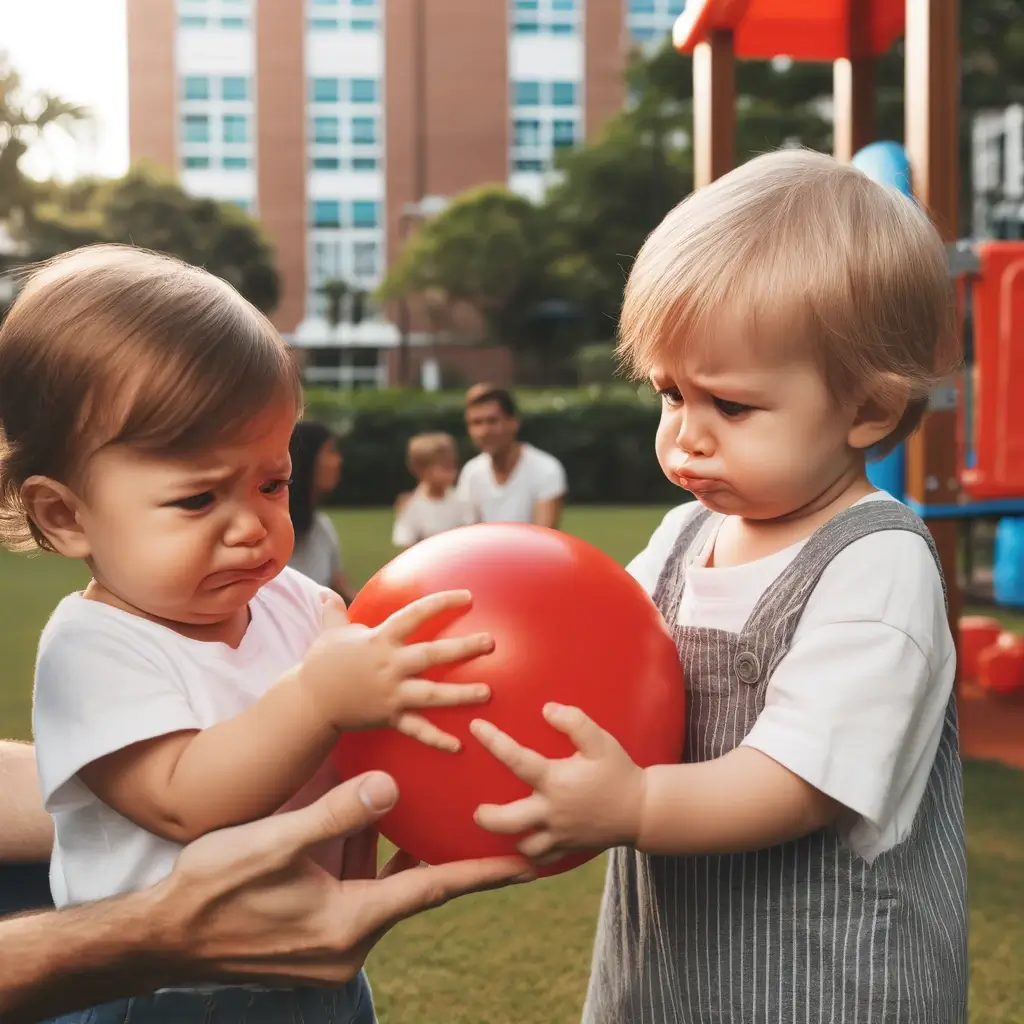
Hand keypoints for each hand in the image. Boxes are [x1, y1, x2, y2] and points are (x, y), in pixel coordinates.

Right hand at [163, 771, 534, 987]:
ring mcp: (331, 943)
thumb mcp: (277, 844)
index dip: (482, 874)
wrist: (162, 938)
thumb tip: (390, 787)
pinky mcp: (314, 937)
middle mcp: (349, 942)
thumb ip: (337, 815)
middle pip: (415, 892)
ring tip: (446, 822)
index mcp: (349, 925)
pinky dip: (370, 863)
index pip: (432, 892)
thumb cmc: (215, 890)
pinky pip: (357, 893)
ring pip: (384, 889)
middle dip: (452, 862)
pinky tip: (378, 829)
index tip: (527, 864)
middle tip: (495, 835)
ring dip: (404, 857)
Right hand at [300, 592, 493, 750]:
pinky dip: (436, 739)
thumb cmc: (322, 664)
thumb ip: (335, 611)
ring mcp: (390, 693)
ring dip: (461, 694)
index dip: (442, 603)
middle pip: (431, 655)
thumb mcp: (329, 632)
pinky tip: (458, 745)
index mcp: (380, 640)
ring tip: (488, 692)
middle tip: (491, 642)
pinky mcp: (389, 717)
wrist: (309, 702)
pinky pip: (416, 730)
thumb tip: (326, 591)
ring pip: (431, 694)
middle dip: (463, 648)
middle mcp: (389, 665)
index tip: (468, 596)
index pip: (415, 615)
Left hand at [469, 704, 646, 863]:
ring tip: (502, 827)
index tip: (475, 727)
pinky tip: (524, 846)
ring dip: (509, 838)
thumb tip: (547, 710)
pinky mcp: (568, 848)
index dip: (493, 741)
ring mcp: (559, 834)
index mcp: (556, 781)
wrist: (642, 810)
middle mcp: (552, 811)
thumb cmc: (619, 772)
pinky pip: (542, 860)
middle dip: (487, 816)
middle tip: (478, 810)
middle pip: (507, 821)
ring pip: (523, 847)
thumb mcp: (601, 741)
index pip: (516, 759)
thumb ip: (574, 722)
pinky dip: (529, 857)